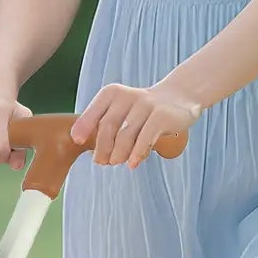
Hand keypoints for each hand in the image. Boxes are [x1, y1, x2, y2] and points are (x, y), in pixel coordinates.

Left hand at [72, 81, 200, 166]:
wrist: (179, 98)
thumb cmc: (142, 110)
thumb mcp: (120, 111)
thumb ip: (103, 125)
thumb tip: (84, 146)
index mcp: (112, 94)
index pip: (94, 112)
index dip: (84, 127)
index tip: (78, 141)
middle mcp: (127, 96)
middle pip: (107, 126)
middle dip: (101, 147)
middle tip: (101, 161)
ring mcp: (146, 105)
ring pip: (125, 134)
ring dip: (118, 153)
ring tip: (116, 162)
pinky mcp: (162, 116)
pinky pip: (145, 138)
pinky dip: (136, 153)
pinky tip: (132, 164)